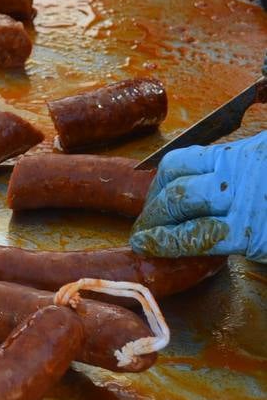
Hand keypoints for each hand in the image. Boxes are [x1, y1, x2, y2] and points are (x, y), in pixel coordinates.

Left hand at [130, 131, 266, 260]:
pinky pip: (196, 235)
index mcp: (239, 154)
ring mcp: (239, 201)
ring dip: (156, 221)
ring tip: (144, 237)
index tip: (156, 197)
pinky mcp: (247, 233)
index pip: (179, 161)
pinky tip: (149, 246)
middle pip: (176, 183)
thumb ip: (236, 169)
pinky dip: (167, 242)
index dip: (160, 182)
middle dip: (154, 206)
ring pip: (179, 202)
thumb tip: (205, 180)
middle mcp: (236, 171)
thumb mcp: (263, 164)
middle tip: (145, 224)